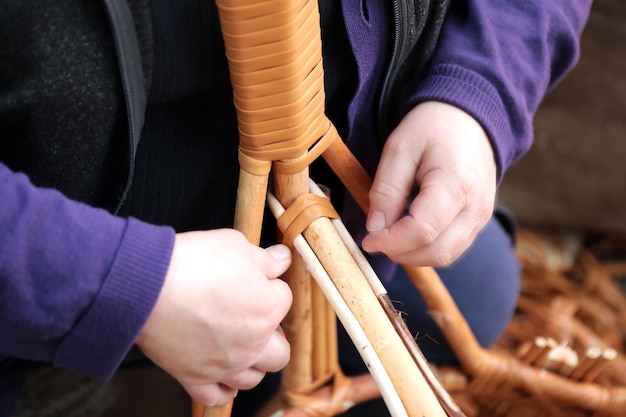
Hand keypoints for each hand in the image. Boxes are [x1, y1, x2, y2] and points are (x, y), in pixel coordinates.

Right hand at [135, 229, 292, 406]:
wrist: (146, 284)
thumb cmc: (193, 261)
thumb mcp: (235, 244)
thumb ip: (265, 258)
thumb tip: (282, 258)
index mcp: (267, 309)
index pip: (284, 298)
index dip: (269, 285)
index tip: (253, 277)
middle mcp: (252, 344)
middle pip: (280, 352)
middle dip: (273, 335)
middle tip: (255, 318)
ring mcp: (225, 365)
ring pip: (253, 379)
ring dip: (252, 364)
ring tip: (239, 345)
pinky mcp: (195, 377)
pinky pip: (217, 397)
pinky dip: (222, 389)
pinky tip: (221, 375)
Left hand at [361, 101, 496, 265]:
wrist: (468, 118)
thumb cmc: (433, 128)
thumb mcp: (399, 148)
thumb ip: (386, 190)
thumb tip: (375, 228)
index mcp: (456, 185)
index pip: (422, 231)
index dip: (391, 241)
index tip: (368, 239)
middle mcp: (476, 207)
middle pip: (436, 251)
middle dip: (401, 253)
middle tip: (376, 238)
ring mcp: (482, 217)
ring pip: (446, 256)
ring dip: (414, 254)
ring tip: (391, 234)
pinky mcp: (479, 221)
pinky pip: (452, 247)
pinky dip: (427, 248)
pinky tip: (409, 231)